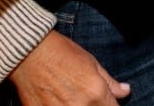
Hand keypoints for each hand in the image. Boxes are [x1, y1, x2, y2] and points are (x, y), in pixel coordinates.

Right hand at [9, 32, 129, 105]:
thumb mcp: (91, 62)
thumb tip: (125, 91)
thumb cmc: (61, 53)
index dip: (111, 105)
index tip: (106, 101)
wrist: (28, 53)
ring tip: (70, 97)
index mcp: (96, 94)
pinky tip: (59, 101)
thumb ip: (110, 82)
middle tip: (86, 96)